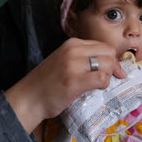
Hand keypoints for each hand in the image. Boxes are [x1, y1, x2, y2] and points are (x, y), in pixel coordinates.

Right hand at [6, 38, 125, 133]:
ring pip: (107, 64)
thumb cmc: (46, 82)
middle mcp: (73, 50)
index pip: (103, 45)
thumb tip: (109, 63)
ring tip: (97, 84)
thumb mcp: (64, 61)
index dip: (111, 58)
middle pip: (108, 53)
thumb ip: (82, 58)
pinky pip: (102, 78)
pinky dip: (104, 85)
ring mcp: (73, 65)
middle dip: (112, 66)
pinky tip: (94, 89)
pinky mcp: (74, 81)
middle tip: (106, 79)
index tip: (111, 70)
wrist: (28, 98)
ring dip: (108, 76)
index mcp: (71, 43)